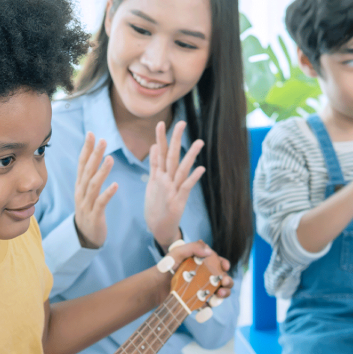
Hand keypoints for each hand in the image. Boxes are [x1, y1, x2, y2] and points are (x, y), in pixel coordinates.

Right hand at [73, 132, 117, 248]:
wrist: (85, 237)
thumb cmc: (89, 211)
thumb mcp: (87, 192)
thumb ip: (90, 176)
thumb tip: (95, 157)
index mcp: (80, 185)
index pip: (82, 163)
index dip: (86, 148)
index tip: (91, 133)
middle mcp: (81, 192)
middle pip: (87, 171)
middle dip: (94, 155)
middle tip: (102, 140)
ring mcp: (86, 204)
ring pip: (93, 185)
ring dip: (102, 171)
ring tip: (110, 158)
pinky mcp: (94, 215)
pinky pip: (101, 203)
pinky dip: (108, 193)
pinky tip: (116, 185)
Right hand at [144, 121, 205, 249]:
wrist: (158, 230)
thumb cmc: (156, 207)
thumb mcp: (152, 185)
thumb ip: (154, 166)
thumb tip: (154, 147)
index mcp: (156, 177)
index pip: (158, 154)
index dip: (160, 139)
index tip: (161, 123)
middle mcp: (163, 181)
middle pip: (169, 157)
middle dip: (174, 139)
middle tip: (180, 123)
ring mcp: (171, 190)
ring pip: (181, 169)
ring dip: (190, 155)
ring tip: (200, 142)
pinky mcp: (178, 201)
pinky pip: (187, 187)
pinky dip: (193, 177)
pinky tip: (201, 168)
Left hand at [160, 240, 234, 301]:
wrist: (157, 285)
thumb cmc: (167, 266)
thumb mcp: (177, 252)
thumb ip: (193, 248)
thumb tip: (209, 252)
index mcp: (205, 264)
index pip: (220, 263)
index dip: (225, 264)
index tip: (224, 267)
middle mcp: (207, 277)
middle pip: (224, 279)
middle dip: (228, 281)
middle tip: (224, 282)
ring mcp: (205, 290)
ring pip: (221, 292)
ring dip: (225, 293)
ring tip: (219, 294)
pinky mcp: (200, 301)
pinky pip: (210, 305)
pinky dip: (212, 305)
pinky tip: (209, 303)